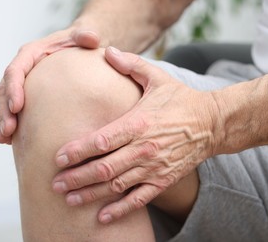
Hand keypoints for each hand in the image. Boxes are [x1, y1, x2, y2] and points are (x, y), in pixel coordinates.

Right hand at [0, 28, 100, 143]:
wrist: (77, 49)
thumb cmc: (79, 43)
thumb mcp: (83, 37)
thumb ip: (85, 36)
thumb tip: (92, 38)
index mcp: (30, 54)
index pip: (15, 70)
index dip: (13, 88)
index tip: (17, 106)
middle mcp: (22, 68)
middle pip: (5, 89)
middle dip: (4, 110)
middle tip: (8, 130)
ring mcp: (22, 83)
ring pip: (5, 102)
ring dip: (3, 120)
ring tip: (5, 139)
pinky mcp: (25, 95)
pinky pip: (12, 111)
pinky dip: (9, 125)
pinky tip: (9, 142)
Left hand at [52, 47, 218, 223]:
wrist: (212, 123)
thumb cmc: (180, 99)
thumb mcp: (157, 76)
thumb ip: (131, 64)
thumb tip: (106, 49)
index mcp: (138, 123)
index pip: (102, 141)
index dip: (78, 151)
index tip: (58, 158)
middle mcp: (144, 148)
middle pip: (104, 168)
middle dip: (77, 178)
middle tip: (55, 185)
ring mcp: (154, 167)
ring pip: (117, 186)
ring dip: (91, 194)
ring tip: (69, 200)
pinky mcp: (163, 180)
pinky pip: (139, 199)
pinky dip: (120, 210)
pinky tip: (102, 217)